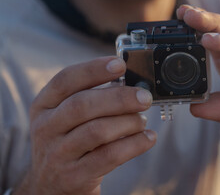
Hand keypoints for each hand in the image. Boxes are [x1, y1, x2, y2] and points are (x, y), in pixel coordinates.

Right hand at [14, 57, 156, 194]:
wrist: (51, 186)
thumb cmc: (70, 141)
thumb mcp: (68, 118)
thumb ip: (93, 99)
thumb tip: (131, 84)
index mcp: (44, 105)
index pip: (65, 80)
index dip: (94, 70)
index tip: (120, 64)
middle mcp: (46, 128)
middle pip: (82, 105)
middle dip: (119, 98)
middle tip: (145, 97)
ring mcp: (58, 154)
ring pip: (97, 131)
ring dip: (128, 122)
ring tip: (143, 120)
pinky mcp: (74, 176)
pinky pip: (109, 156)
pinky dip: (134, 144)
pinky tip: (148, 138)